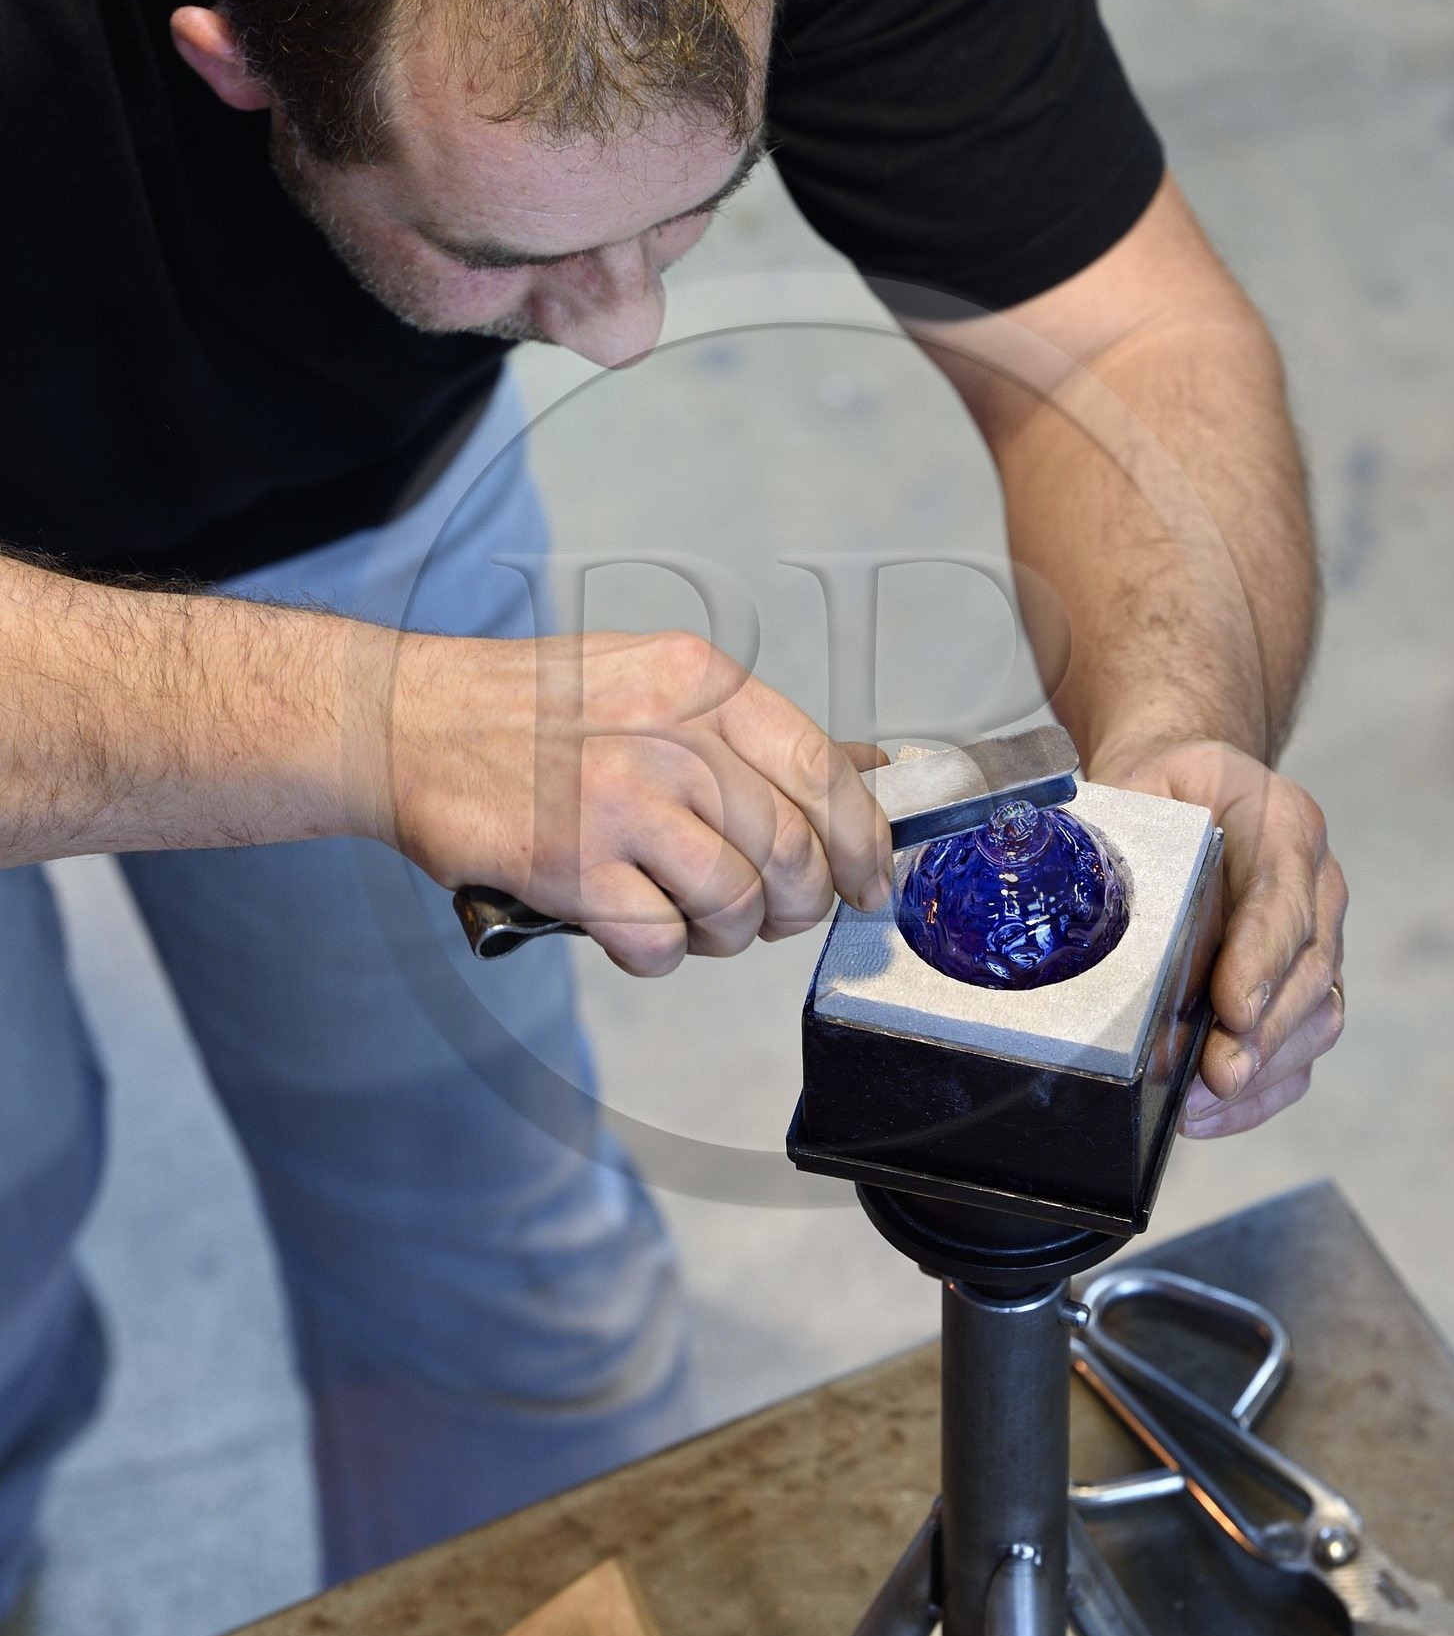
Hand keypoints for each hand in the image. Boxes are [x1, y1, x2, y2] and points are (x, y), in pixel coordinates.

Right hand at [382, 626, 893, 976]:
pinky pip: (662, 942)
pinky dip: (657, 953)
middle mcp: (670, 735)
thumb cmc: (528, 711)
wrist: (404, 724)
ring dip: (725, 934)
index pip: (822, 769)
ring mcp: (620, 798)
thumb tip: (860, 774)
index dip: (861, 841)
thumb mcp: (649, 682)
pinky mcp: (571, 863)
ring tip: (688, 919)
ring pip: (737, 904)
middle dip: (795, 905)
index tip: (869, 883)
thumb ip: (743, 731)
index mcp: (699, 682)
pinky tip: (627, 926)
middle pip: (790, 850)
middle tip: (767, 915)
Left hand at [1088, 736, 1346, 1136]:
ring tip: (1204, 1100)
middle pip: (1310, 969)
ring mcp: (1317, 942)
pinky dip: (1259, 1095)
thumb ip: (1128, 824)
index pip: (1283, 896)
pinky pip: (1299, 1053)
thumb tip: (1066, 881)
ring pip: (1316, 1016)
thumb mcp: (1146, 781)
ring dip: (1263, 1069)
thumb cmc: (1169, 792)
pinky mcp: (1303, 990)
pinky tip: (1208, 1113)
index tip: (1233, 1007)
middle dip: (1265, 1032)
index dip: (1261, 957)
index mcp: (1284, 825)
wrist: (1197, 791)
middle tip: (1220, 1072)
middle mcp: (1317, 888)